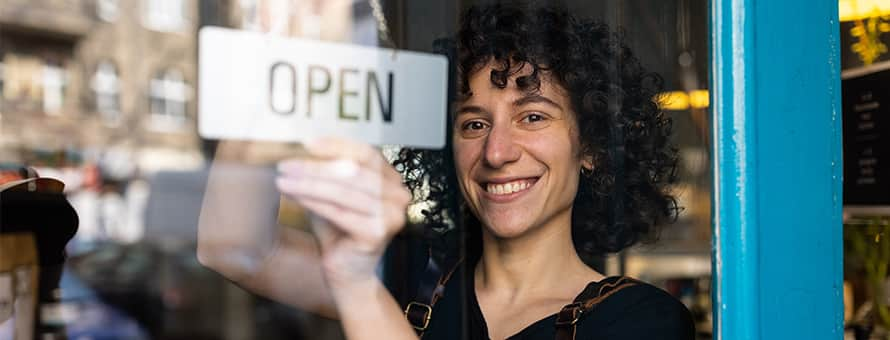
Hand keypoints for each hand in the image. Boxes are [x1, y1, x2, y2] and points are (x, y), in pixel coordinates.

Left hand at [276, 137, 411, 288]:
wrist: (348, 272)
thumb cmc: (339, 231)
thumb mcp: (332, 195)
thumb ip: (327, 174)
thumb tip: (299, 150)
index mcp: (392, 179)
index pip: (366, 153)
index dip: (336, 146)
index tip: (307, 143)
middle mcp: (398, 194)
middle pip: (353, 172)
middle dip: (315, 167)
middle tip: (286, 165)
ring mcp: (392, 214)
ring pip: (343, 191)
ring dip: (309, 184)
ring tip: (283, 180)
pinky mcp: (378, 232)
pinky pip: (339, 211)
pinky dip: (314, 202)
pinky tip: (294, 196)